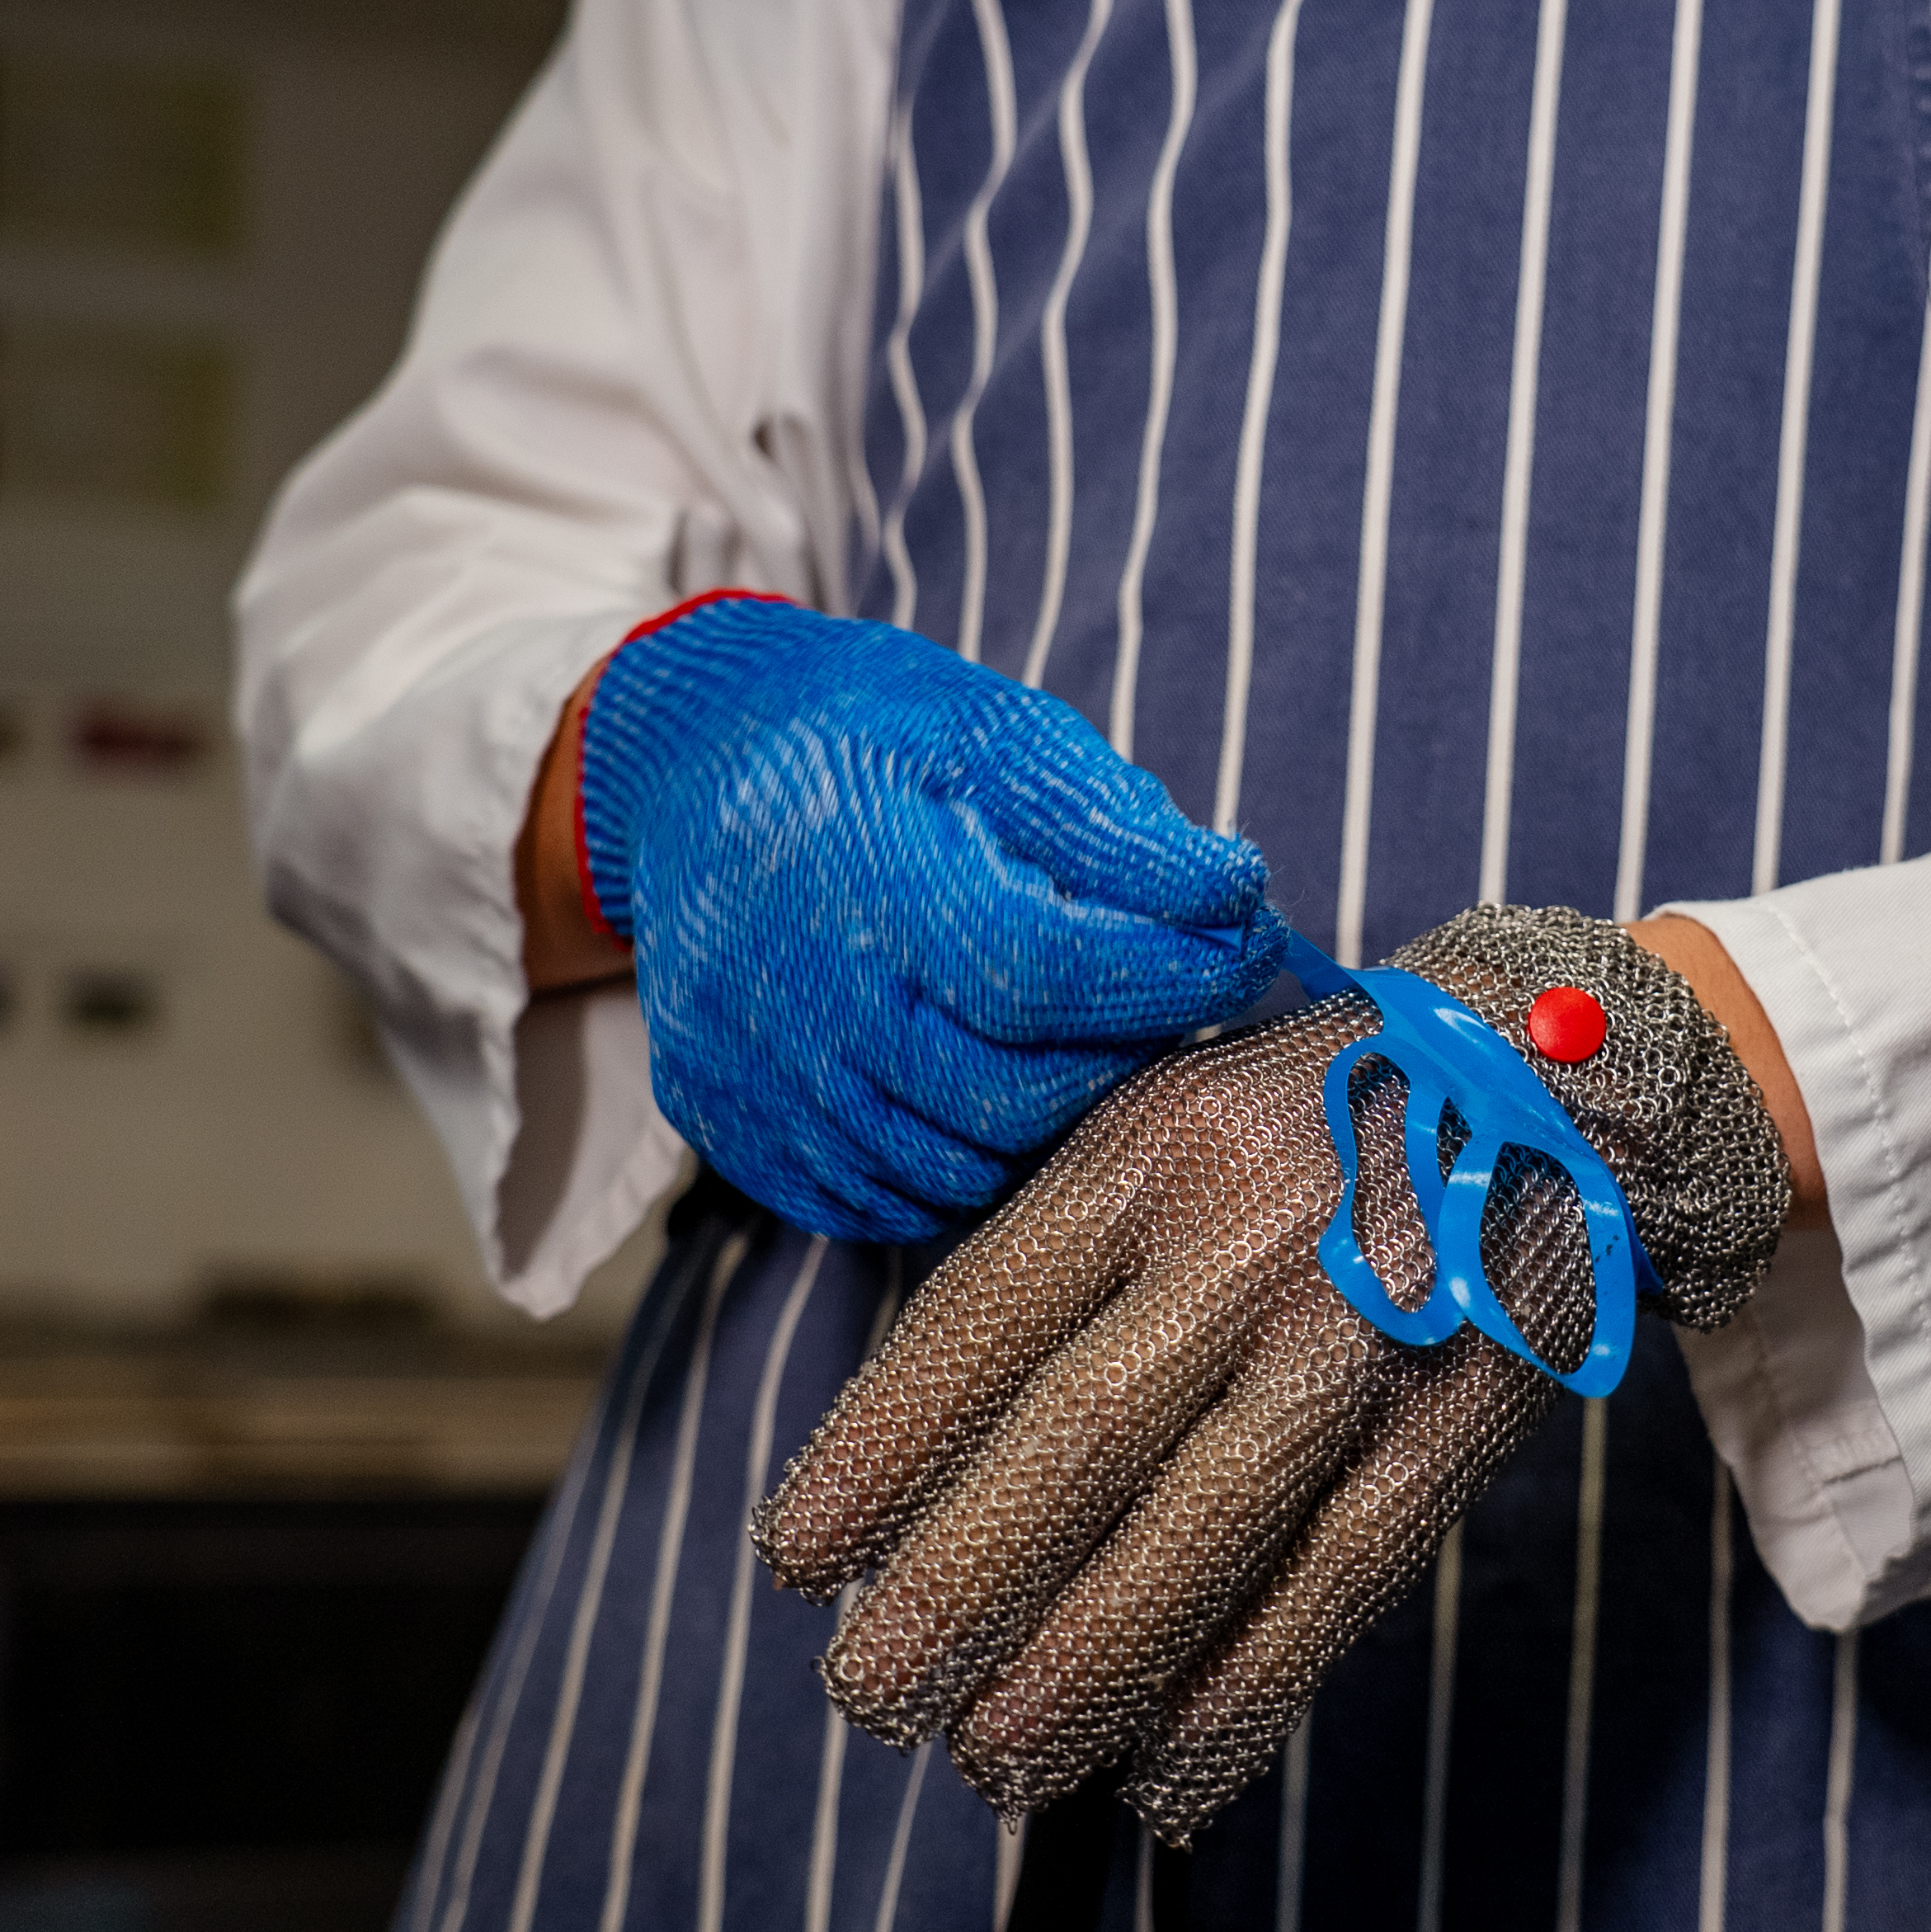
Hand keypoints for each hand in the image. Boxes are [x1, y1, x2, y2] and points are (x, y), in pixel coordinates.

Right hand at [565, 595, 1287, 1241]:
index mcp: (861, 876)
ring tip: (1089, 1041)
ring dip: (1052, 1121)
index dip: (1168, 975)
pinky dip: (961, 1164)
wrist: (682, 769)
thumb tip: (1233, 895)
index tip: (1248, 944)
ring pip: (954, 1167)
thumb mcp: (991, 727)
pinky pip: (879, 1204)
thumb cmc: (864, 738)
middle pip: (1009, 1096)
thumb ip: (1109, 820)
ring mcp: (756, 1080)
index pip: (1047, 973)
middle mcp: (795, 997)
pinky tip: (995, 1090)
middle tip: (1175, 1000)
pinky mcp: (734, 1131)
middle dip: (1124, 1057)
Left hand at [751, 906, 1787, 1838]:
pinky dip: (1254, 1684)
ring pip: (1215, 1516)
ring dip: (1094, 1661)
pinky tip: (1169, 1774)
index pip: (988, 1310)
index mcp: (1156, 1145)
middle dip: (964, 1581)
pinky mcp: (1464, 1409)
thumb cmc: (1303, 1120)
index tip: (800, 1562)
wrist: (1554, 1074)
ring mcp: (1372, 1325)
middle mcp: (1256, 1232)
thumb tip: (906, 1434)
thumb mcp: (1166, 1116)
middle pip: (1085, 1428)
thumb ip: (1056, 1246)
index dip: (884, 1445)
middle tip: (872, 1695)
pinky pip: (1349, 1568)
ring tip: (997, 1762)